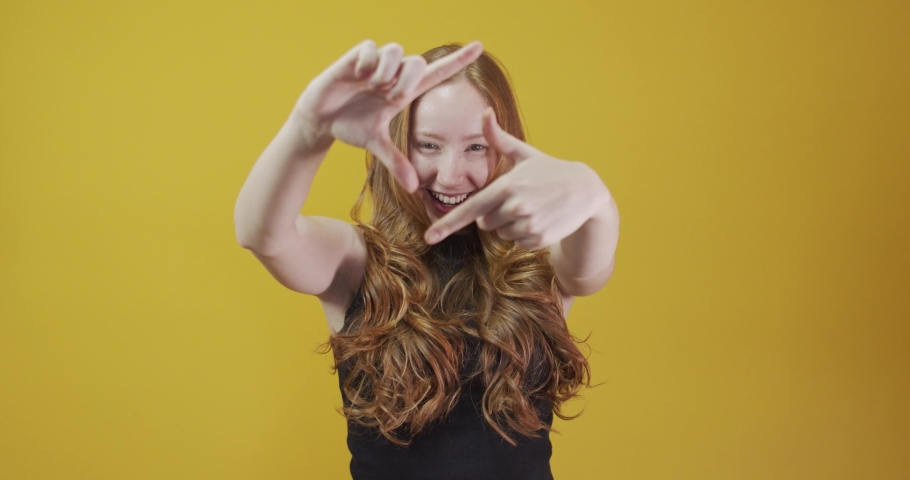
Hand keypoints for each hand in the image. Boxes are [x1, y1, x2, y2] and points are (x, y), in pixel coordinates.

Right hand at [293, 40, 482, 191]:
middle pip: (418, 62)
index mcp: (404, 92)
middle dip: (407, 82)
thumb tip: (413, 188)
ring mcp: (376, 64)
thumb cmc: (351, 126)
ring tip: (373, 88)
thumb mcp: (376, 145)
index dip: (458, 60)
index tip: (480, 46)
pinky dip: (367, 64)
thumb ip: (396, 162)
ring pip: (396, 51)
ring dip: (387, 73)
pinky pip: (371, 48)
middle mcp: (394, 75)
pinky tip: (358, 76)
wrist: (320, 118)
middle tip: (391, 99)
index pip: (437, 72)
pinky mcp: (357, 56)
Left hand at [424, 109, 608, 248]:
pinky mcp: (539, 239)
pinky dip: (525, 235)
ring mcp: (528, 225)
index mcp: (506, 186)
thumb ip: (498, 137)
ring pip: (501, 233)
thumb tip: (484, 111)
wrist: (585, 190)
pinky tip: (540, 219)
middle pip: (484, 223)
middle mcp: (515, 207)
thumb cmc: (549, 170)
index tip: (430, 237)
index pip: (471, 209)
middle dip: (494, 214)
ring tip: (532, 208)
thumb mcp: (524, 153)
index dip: (447, 224)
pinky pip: (518, 242)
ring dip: (510, 224)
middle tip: (517, 200)